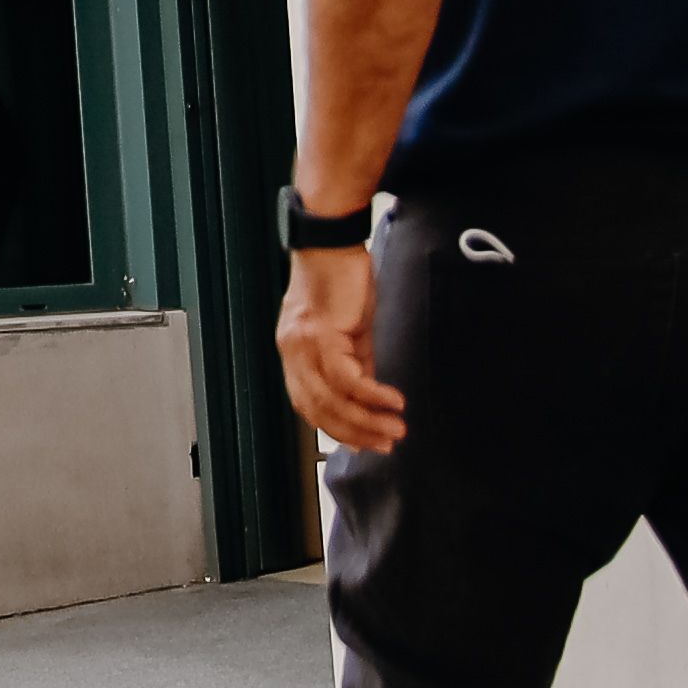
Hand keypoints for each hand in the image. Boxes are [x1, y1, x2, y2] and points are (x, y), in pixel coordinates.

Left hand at [277, 242, 402, 454]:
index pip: (308, 404)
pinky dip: (370, 395)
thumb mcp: (351, 329)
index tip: (363, 445)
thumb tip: (372, 395)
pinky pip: (345, 377)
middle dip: (354, 433)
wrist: (331, 242)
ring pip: (331, 399)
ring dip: (366, 421)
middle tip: (385, 445)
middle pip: (317, 410)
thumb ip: (359, 362)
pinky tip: (392, 403)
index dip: (336, 429)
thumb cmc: (342, 280)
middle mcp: (292, 353)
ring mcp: (303, 345)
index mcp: (294, 353)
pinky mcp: (322, 334)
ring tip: (395, 430)